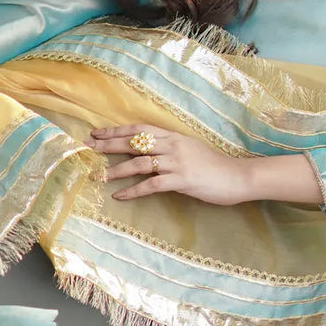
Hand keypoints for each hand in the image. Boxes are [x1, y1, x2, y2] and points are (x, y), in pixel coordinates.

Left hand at [89, 124, 249, 205]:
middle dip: (108, 145)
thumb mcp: (192, 149)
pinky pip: (151, 185)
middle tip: (87, 148)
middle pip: (133, 143)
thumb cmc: (216, 166)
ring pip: (139, 164)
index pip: (139, 130)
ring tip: (97, 176)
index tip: (97, 133)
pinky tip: (120, 196)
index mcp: (174, 136)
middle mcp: (172, 145)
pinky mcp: (181, 180)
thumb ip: (172, 148)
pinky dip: (133, 191)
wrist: (238, 176)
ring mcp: (177, 162)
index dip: (116, 131)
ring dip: (116, 170)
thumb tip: (150, 152)